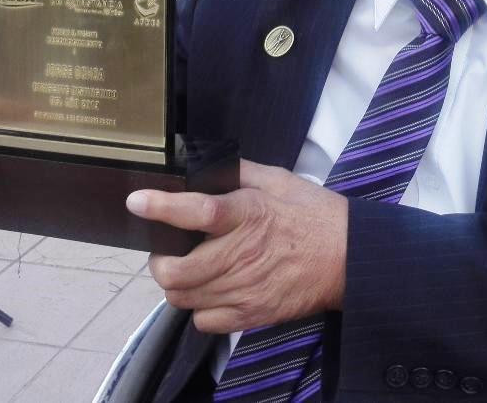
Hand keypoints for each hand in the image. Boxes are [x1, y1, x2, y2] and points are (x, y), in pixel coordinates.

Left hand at [130, 160, 347, 333]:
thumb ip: (240, 172)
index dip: (162, 207)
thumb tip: (205, 166)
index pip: (198, 211)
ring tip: (189, 270)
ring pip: (184, 298)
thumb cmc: (314, 216)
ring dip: (178, 284)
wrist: (348, 258)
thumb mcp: (280, 181)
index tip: (137, 201)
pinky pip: (204, 321)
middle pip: (177, 271)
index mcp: (249, 214)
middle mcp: (242, 254)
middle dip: (160, 261)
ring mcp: (245, 289)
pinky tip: (211, 291)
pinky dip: (199, 308)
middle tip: (166, 251)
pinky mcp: (252, 314)